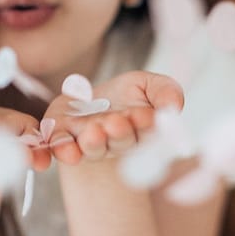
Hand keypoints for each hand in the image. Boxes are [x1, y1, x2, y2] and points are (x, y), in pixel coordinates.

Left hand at [43, 70, 183, 164]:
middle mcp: (114, 143)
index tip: (146, 117)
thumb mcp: (150, 85)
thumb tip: (173, 107)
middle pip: (119, 142)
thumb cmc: (127, 94)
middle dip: (118, 134)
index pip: (147, 132)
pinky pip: (60, 146)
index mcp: (140, 133)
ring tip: (93, 132)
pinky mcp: (61, 135)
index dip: (145, 126)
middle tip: (116, 123)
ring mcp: (86, 142)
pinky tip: (63, 150)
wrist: (91, 98)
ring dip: (92, 143)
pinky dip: (61, 149)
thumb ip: (165, 92)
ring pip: (91, 147)